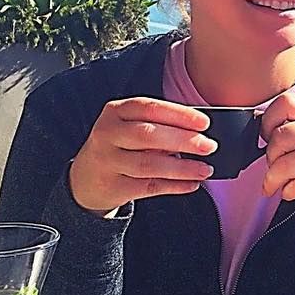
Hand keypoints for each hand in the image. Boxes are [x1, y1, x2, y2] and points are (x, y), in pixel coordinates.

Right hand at [69, 98, 216, 212]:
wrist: (85, 178)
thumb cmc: (119, 144)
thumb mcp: (130, 126)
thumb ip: (159, 125)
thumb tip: (200, 133)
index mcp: (115, 111)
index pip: (149, 107)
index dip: (178, 114)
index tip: (205, 122)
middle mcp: (107, 134)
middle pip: (148, 135)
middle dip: (183, 140)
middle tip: (209, 146)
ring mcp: (107, 162)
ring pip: (149, 164)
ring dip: (182, 167)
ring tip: (205, 169)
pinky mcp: (112, 186)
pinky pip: (148, 187)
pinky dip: (174, 186)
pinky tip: (192, 184)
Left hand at [259, 92, 294, 215]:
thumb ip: (294, 125)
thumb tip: (257, 124)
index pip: (286, 102)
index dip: (268, 120)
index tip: (268, 136)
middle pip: (280, 137)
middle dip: (270, 157)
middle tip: (274, 167)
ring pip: (284, 165)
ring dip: (274, 180)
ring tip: (278, 184)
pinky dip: (287, 192)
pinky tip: (294, 190)